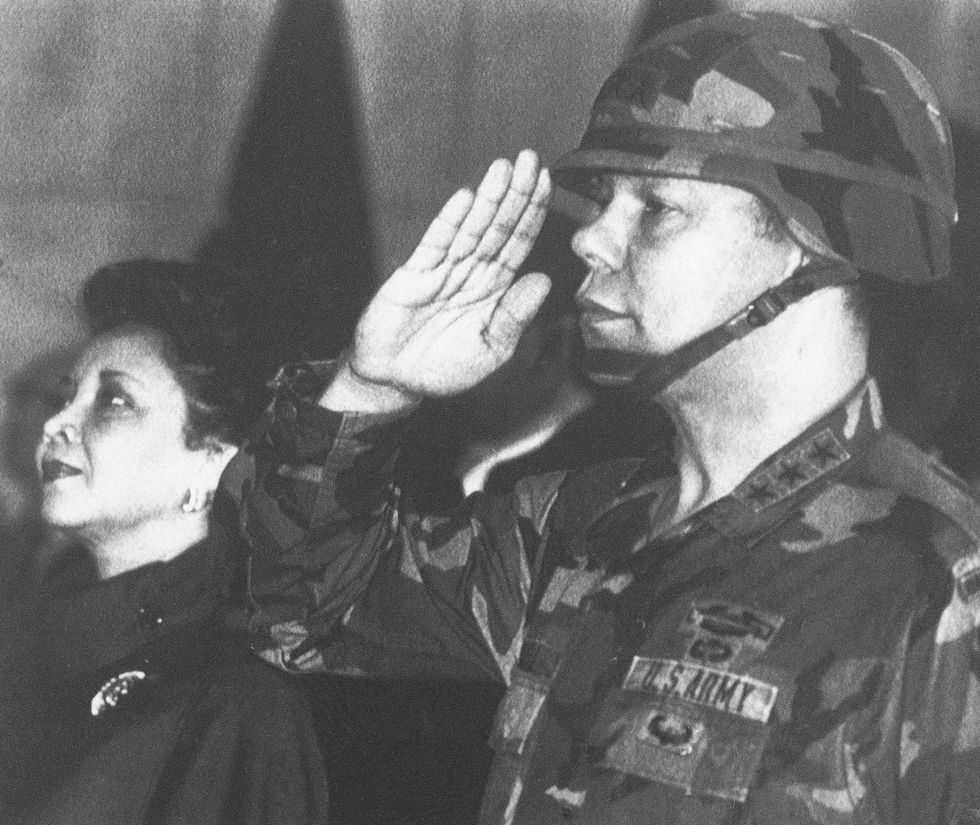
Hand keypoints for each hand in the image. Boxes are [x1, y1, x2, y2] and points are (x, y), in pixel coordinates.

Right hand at [321, 150, 551, 411]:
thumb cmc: (444, 368)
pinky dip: (450, 223)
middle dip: (515, 193)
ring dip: (487, 199)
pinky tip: (465, 200)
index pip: (518, 243)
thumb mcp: (490, 350)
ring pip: (471, 229)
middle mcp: (471, 272)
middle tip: (529, 159)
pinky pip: (435, 245)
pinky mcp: (414, 276)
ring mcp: (442, 271)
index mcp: (494, 287)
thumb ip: (515, 317)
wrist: (396, 382)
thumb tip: (543, 281)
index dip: (532, 212)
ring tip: (502, 169)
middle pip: (498, 227)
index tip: (546, 183)